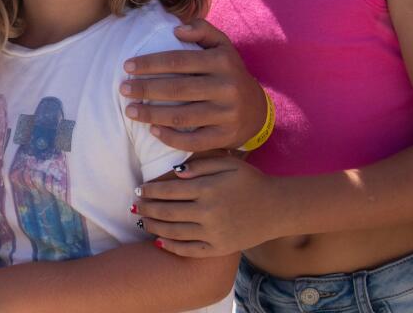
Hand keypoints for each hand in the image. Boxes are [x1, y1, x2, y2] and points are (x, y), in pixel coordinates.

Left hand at [120, 19, 266, 150]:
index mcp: (222, 62)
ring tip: (130, 111)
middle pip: (177, 89)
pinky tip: (152, 131)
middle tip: (123, 89)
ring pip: (183, 116)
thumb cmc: (229, 72)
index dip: (150, 63)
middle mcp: (227, 87)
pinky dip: (171, 138)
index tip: (127, 66)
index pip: (179, 61)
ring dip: (152, 115)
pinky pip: (194, 141)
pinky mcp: (226, 136)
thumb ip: (202, 30)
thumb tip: (177, 28)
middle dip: (145, 89)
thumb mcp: (222, 46)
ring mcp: (228, 114)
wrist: (258, 109)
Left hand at [135, 155, 280, 255]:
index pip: (169, 190)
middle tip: (134, 206)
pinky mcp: (219, 248)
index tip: (139, 189)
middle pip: (167, 212)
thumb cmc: (251, 181)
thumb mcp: (228, 163)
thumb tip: (174, 171)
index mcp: (207, 189)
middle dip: (146, 208)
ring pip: (174, 231)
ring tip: (142, 221)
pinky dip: (172, 246)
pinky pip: (190, 250)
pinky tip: (159, 241)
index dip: (150, 191)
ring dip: (153, 226)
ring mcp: (213, 233)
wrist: (278, 208)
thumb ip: (200, 164)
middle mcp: (207, 212)